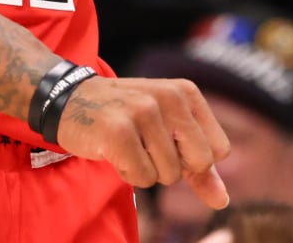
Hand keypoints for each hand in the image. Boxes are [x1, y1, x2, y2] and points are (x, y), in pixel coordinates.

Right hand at [56, 76, 231, 207]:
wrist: (70, 100)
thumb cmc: (125, 117)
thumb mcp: (168, 131)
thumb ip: (199, 166)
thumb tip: (222, 200)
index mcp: (186, 92)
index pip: (219, 150)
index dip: (192, 159)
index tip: (167, 143)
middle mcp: (169, 97)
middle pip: (198, 164)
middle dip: (173, 168)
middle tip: (147, 146)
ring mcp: (142, 112)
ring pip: (168, 175)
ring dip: (146, 170)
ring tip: (128, 145)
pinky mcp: (118, 132)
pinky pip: (142, 178)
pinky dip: (128, 174)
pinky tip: (114, 151)